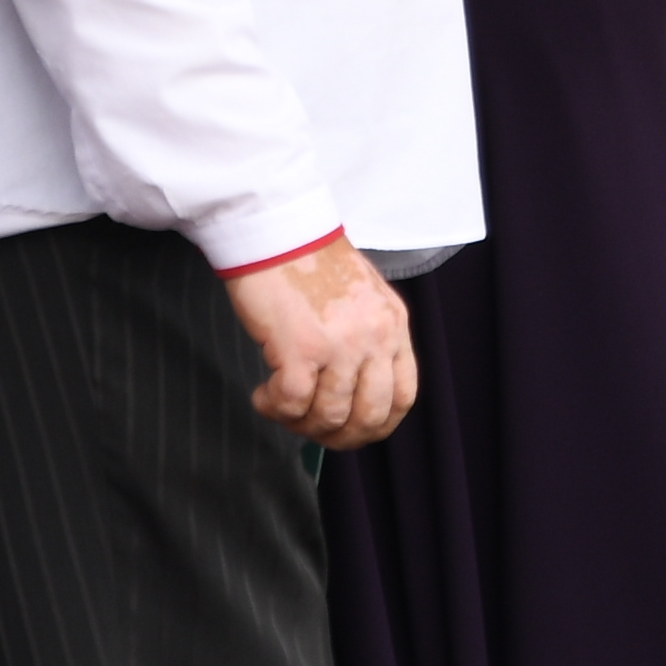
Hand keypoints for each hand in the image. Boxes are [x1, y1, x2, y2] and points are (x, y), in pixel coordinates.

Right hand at [223, 235, 417, 447]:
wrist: (277, 229)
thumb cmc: (310, 259)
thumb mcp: (363, 298)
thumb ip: (368, 339)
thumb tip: (353, 389)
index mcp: (392, 326)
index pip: (403, 397)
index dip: (377, 425)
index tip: (350, 428)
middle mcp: (373, 338)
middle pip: (369, 416)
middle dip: (338, 436)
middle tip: (310, 428)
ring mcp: (339, 344)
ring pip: (330, 416)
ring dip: (300, 422)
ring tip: (280, 405)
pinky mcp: (300, 347)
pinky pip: (293, 403)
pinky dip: (275, 408)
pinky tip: (263, 395)